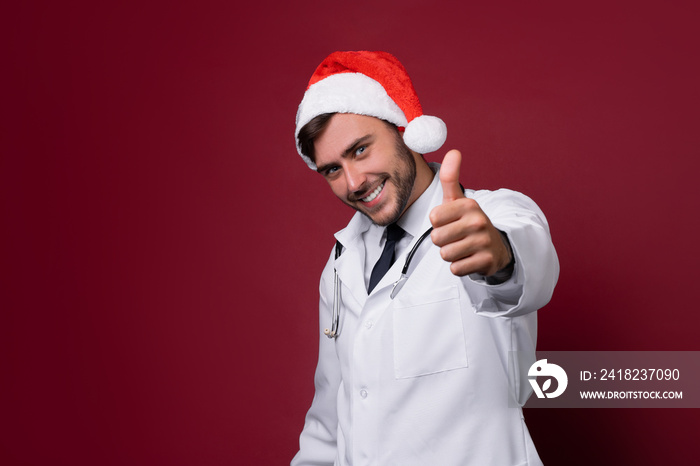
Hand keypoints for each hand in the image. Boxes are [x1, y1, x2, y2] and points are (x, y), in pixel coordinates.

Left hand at [429, 150, 512, 276]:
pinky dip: (459, 266)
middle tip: (456, 237)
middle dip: (443, 241)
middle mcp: (478, 221)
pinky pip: (456, 268)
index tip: (450, 222)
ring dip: (450, 254)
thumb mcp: (458, 199)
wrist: (495, 246)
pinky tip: (469, 258)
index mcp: (469, 204)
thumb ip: (451, 177)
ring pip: (445, 254)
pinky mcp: (486, 261)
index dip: (438, 223)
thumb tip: (453, 151)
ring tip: (462, 247)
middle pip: (437, 238)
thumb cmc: (469, 221)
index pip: (433, 218)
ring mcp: (483, 242)